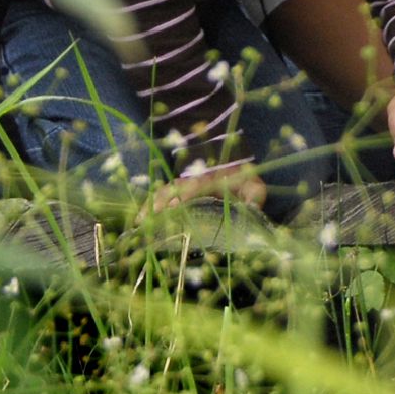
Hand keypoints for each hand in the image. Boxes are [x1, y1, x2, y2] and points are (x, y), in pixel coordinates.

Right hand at [148, 161, 267, 211]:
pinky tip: (141, 219)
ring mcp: (187, 184)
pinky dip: (151, 206)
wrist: (240, 171)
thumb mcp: (255, 188)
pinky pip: (163, 196)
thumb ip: (254, 196)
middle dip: (160, 201)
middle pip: (174, 187)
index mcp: (214, 176)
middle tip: (146, 219)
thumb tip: (251, 207)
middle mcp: (196, 178)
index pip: (196, 184)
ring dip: (151, 205)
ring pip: (165, 191)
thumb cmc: (247, 182)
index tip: (172, 208)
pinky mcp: (181, 192)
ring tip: (139, 222)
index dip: (184, 194)